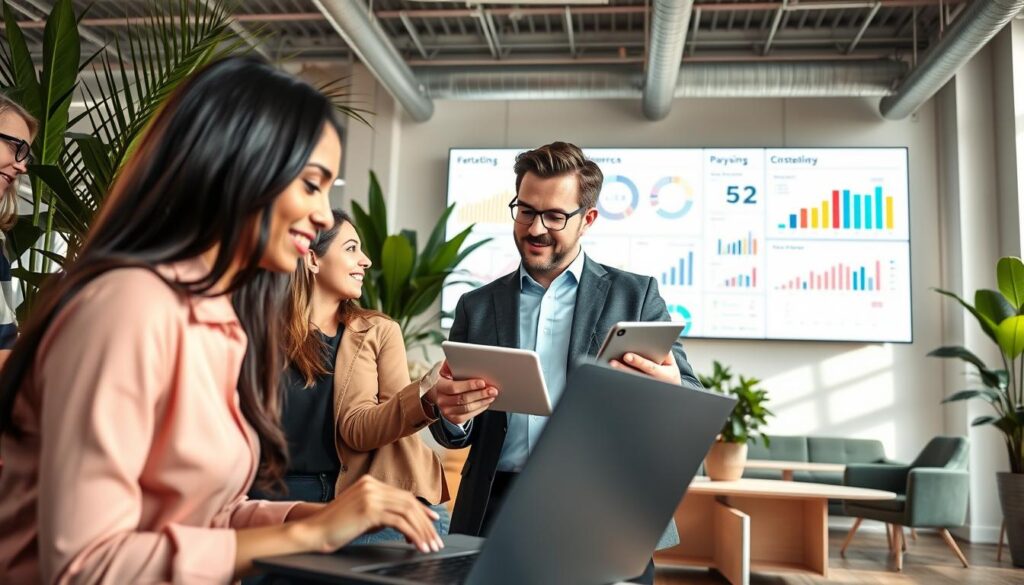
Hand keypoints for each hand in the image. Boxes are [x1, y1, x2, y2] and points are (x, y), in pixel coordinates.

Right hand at [300, 476, 441, 553]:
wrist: (313, 531)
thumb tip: (406, 524)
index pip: (403, 495)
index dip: (421, 509)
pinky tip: (417, 545)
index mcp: (370, 483)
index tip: (433, 520)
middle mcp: (372, 485)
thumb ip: (382, 513)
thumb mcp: (363, 514)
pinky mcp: (369, 509)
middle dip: (425, 523)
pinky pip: (399, 522)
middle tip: (436, 539)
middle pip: (409, 503)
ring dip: (422, 530)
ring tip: (429, 545)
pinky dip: (412, 534)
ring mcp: (370, 496)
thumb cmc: (336, 526)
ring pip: (407, 511)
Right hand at [426, 361, 498, 424]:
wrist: (438, 393)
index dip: (469, 385)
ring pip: (467, 408)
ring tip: (492, 395)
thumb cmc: (446, 378)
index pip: (454, 387)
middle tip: (493, 389)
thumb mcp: (445, 368)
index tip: (482, 382)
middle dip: (480, 394)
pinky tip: (486, 402)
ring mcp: (446, 411)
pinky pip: (468, 416)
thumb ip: (452, 362)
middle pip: (463, 399)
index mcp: (438, 386)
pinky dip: (479, 409)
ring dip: (482, 402)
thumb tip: (462, 355)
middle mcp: (441, 400)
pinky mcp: (453, 418)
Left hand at [609, 352, 681, 384]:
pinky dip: (618, 377)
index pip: (650, 368)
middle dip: (623, 368)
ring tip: (609, 364)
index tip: (626, 355)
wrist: (670, 391)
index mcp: (664, 375)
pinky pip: (627, 384)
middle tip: (612, 361)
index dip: (638, 361)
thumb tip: (655, 341)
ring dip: (619, 373)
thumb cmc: (668, 372)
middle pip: (636, 375)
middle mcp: (654, 383)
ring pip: (630, 381)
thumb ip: (664, 351)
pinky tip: (610, 370)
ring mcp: (645, 388)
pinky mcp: (637, 391)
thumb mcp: (670, 362)